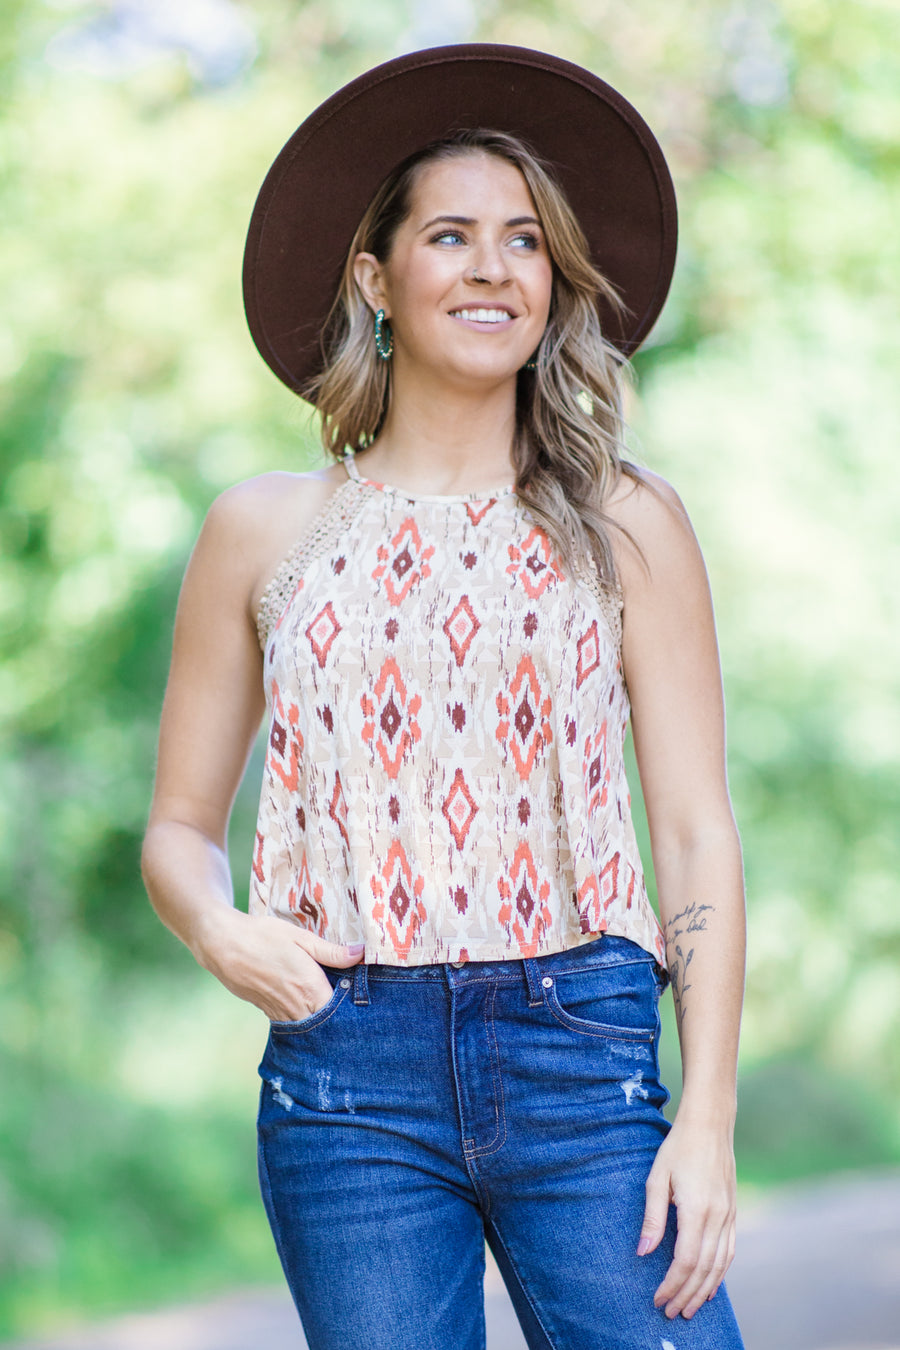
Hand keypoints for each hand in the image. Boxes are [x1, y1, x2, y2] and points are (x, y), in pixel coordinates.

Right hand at [196, 908, 364, 1021]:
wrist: (222, 945)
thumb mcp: (300, 937)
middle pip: (326, 1023)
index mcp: (310, 987)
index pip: (340, 1011)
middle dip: (338, 1017)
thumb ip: (331, 951)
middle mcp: (296, 1006)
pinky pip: (291, 1022)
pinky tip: (306, 1004)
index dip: (351, 1007)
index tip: (360, 1000)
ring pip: (308, 1026)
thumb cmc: (263, 936)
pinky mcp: (266, 1012)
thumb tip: (360, 954)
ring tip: (330, 1006)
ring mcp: (279, 1012)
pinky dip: (302, 1017)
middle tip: (349, 1006)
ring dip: (319, 1019)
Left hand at [637, 1116, 736, 1319]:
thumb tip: (643, 1253)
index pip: (685, 1261)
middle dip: (686, 1295)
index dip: (672, 1284)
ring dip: (704, 1290)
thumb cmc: (678, 1148)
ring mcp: (729, 1215)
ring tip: (689, 1308)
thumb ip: (652, 1219)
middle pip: (704, 1269)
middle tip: (671, 1313)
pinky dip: (720, 1274)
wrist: (710, 1124)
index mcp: (696, 1210)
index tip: (657, 1298)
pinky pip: (729, 1251)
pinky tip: (710, 1285)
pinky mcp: (732, 1212)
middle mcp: (717, 1217)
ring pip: (720, 1265)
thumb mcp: (657, 1179)